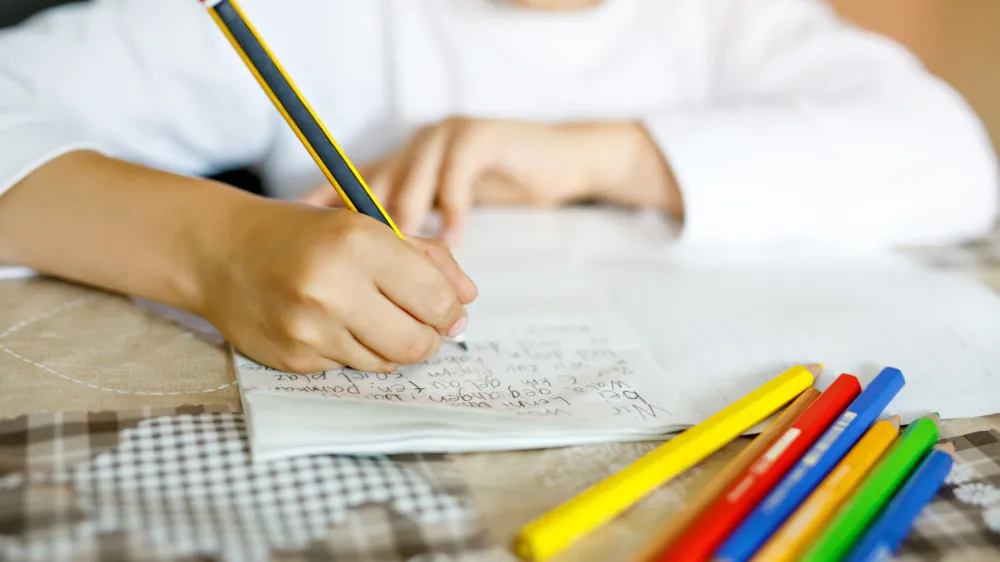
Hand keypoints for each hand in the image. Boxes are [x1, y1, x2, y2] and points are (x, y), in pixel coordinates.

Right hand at [198, 199, 477, 373]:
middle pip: (417, 343)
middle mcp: (332, 289)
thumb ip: (427, 258)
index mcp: (358, 244)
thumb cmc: (304, 235)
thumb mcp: (367, 226)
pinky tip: (332, 325)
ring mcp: (309, 329)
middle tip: (418, 322)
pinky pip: (349, 368)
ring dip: (390, 345)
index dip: (450, 309)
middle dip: (428, 337)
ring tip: (368, 316)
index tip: (445, 307)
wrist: (221, 252)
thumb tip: (467, 300)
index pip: (436, 300)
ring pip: (386, 362)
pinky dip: (353, 351)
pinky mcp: (292, 359)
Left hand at [300, 119, 625, 244]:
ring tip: (401, 260)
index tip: (300, 236)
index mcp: (402, 162)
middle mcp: (415, 145)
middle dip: (367, 228)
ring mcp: (446, 137)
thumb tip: (375, 274)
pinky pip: (458, 178)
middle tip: (356, 266)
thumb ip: (414, 230)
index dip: (325, 206)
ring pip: (413, 181)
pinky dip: (454, 211)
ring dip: (408, 223)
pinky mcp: (480, 137)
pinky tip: (455, 241)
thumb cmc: (500, 187)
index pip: (352, 184)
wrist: (559, 160)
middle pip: (378, 184)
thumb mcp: (448, 208)